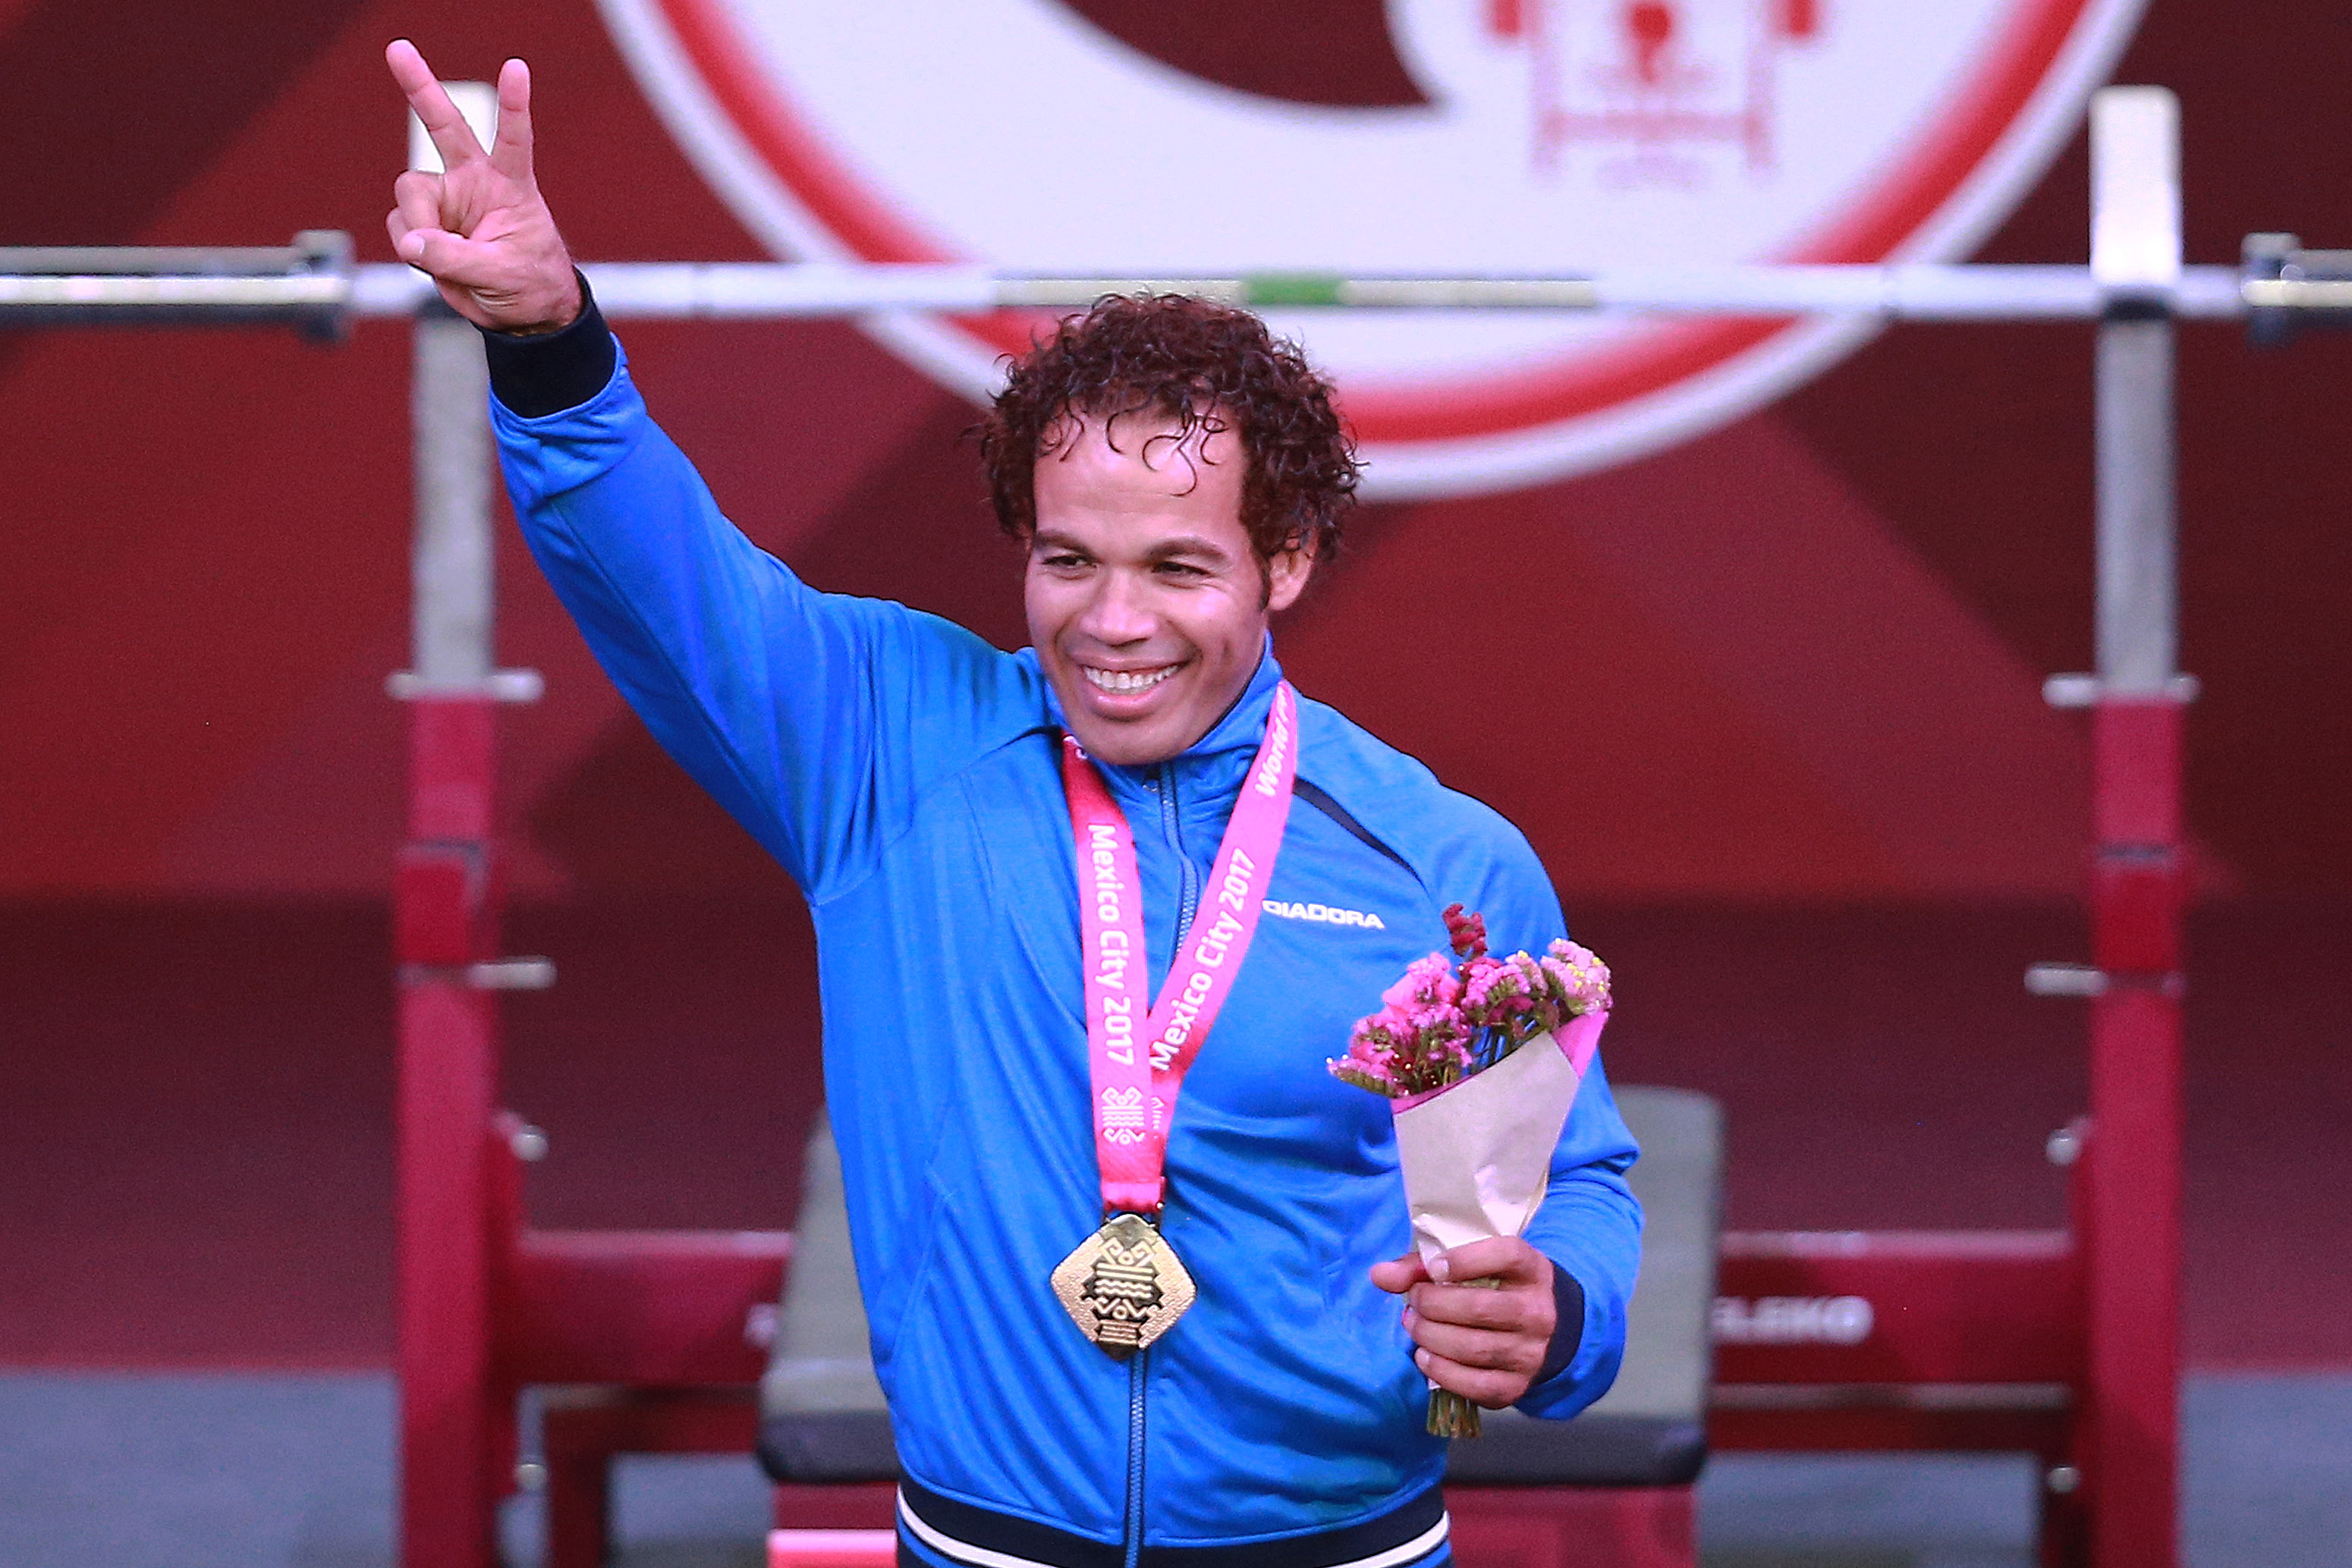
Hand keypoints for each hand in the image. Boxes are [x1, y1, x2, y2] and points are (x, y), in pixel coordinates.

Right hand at [384, 40, 581, 332]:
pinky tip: (430, 260)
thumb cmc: (528, 285)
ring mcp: (447, 200)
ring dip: (418, 225)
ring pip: (410, 193)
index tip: (517, 67)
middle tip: (398, 49)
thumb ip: (456, 259)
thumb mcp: (502, 275)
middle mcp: (475, 181)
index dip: (514, 104)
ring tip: (442, 256)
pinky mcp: (426, 224)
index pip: (514, 139)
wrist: (520, 312)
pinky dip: (410, 246)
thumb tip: (412, 242)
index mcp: (510, 184)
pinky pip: (401, 226)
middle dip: (420, 87)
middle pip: (445, 125)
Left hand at [1370, 1237, 1555, 1409]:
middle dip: (1432, 1304)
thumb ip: (1423, 1266)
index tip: (1433, 1268)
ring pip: (1472, 1348)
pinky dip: (1440, 1371)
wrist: (1545, 1331)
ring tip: (1414, 1326)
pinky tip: (1426, 1356)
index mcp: (1532, 1270)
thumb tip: (1379, 1275)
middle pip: (1478, 1307)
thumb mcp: (1473, 1264)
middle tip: (1414, 1301)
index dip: (1464, 1259)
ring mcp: (1530, 1353)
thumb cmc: (1497, 1288)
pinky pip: (1473, 1384)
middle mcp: (1538, 1312)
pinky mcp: (1516, 1386)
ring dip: (1430, 1337)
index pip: (1506, 1255)